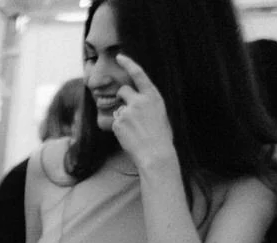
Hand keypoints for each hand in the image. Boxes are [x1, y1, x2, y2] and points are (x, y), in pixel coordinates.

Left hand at [111, 55, 177, 170]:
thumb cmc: (160, 134)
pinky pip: (115, 122)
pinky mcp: (118, 123)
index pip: (139, 74)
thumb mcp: (159, 112)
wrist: (155, 152)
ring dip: (122, 116)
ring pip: (118, 109)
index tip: (119, 56)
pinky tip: (129, 135)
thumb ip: (146, 102)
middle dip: (122, 97)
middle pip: (122, 90)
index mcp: (153, 95)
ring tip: (135, 129)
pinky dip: (119, 128)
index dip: (128, 63)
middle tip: (130, 111)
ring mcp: (127, 111)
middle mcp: (140, 100)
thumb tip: (131, 100)